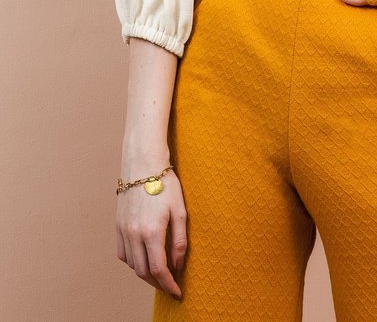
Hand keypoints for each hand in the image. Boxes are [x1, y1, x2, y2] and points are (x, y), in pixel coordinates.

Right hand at [116, 166, 186, 300]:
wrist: (143, 164)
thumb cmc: (165, 183)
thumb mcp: (180, 210)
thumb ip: (179, 240)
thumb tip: (178, 264)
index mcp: (152, 232)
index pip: (159, 270)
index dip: (168, 285)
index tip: (177, 292)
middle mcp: (134, 235)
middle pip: (143, 272)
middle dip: (158, 283)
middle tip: (170, 286)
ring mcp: (123, 231)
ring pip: (132, 265)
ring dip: (145, 274)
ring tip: (159, 273)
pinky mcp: (118, 226)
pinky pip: (123, 253)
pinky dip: (133, 262)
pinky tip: (143, 258)